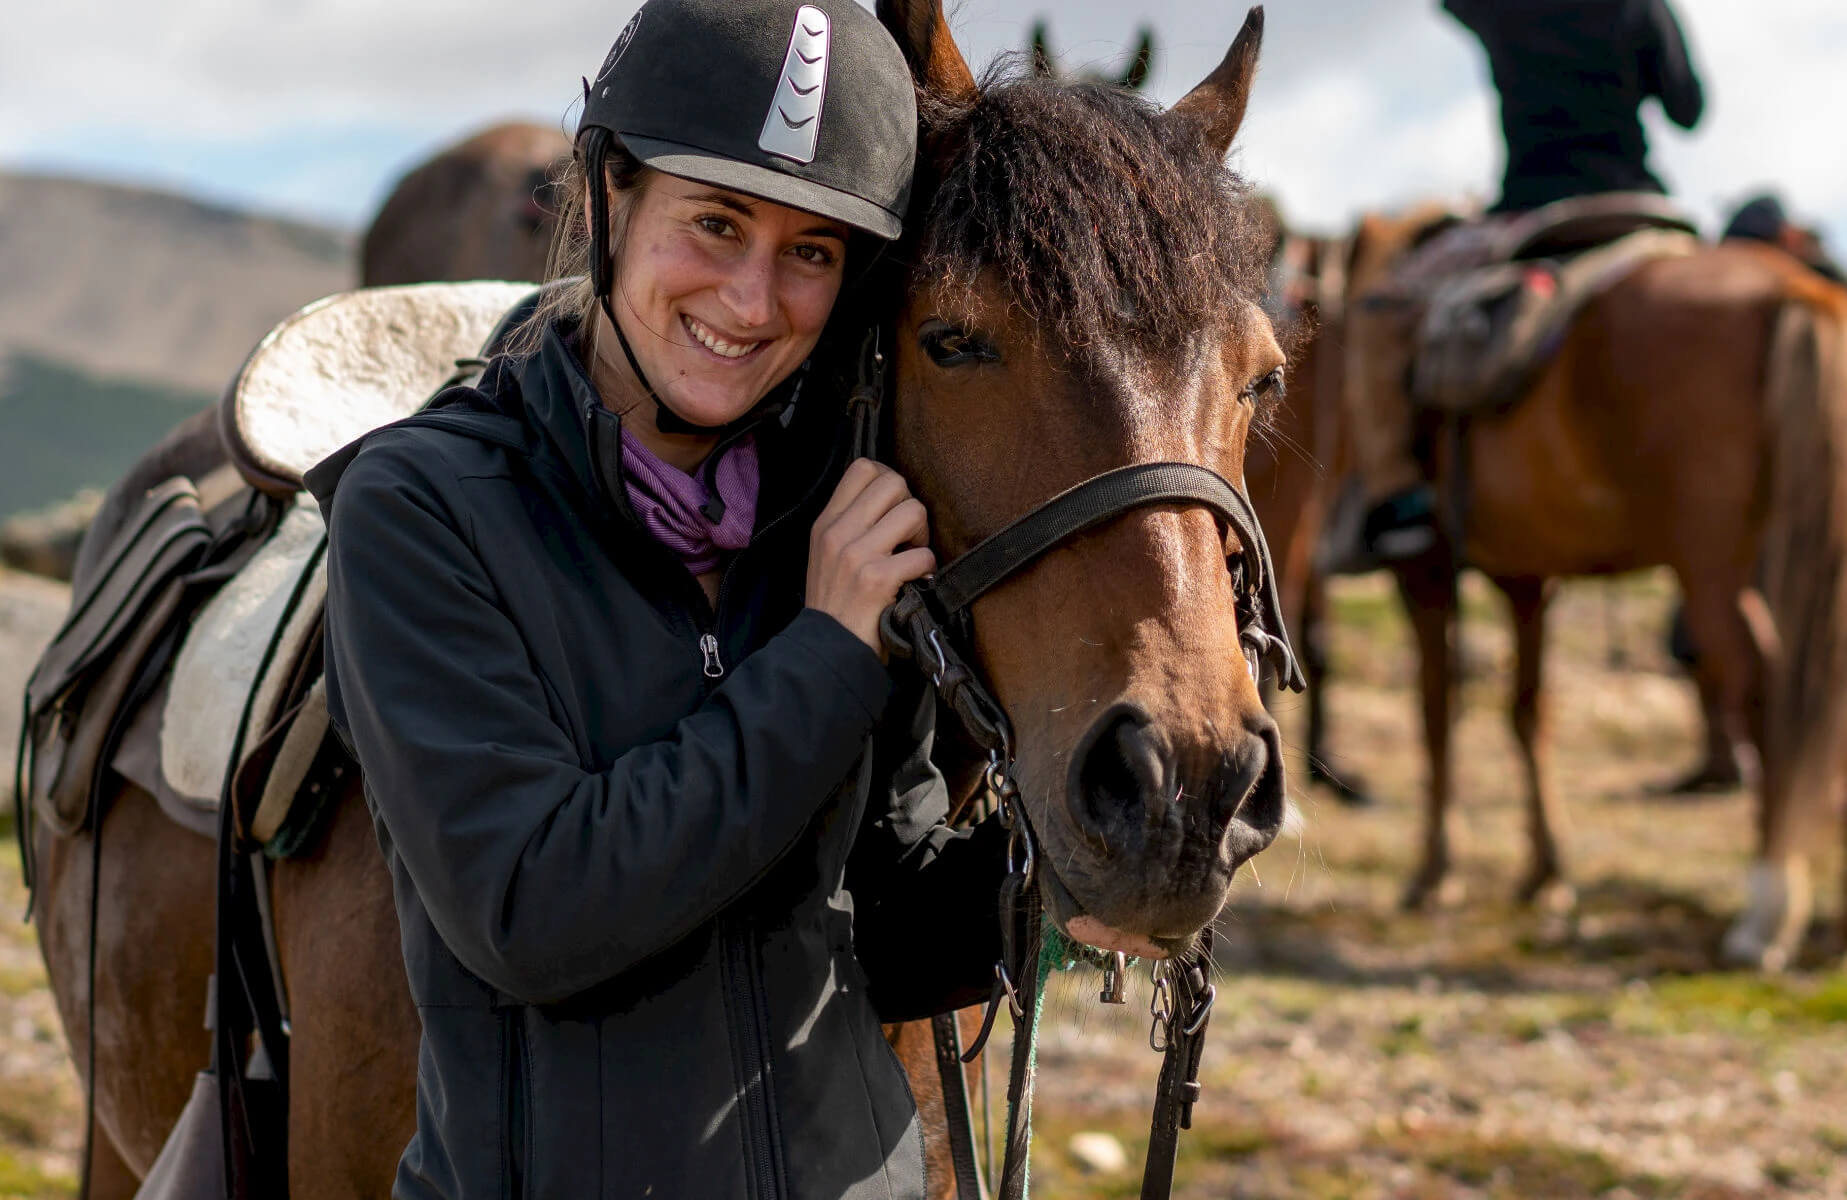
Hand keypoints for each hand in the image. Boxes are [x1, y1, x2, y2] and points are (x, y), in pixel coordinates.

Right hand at [806, 459, 934, 654]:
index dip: (889, 479)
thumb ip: (850, 524)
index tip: (894, 507)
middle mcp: (838, 533)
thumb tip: (891, 499)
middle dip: (910, 506)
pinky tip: (915, 584)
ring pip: (913, 511)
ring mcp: (857, 555)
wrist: (827, 651)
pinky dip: (927, 570)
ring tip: (912, 558)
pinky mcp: (877, 580)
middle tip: (907, 537)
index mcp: (826, 523)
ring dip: (922, 537)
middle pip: (893, 482)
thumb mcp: (827, 555)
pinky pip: (922, 555)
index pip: (862, 468)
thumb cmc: (835, 605)